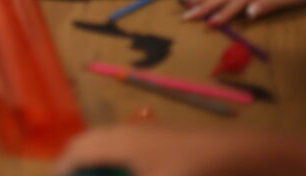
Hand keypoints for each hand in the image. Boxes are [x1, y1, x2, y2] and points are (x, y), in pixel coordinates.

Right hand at [53, 125, 234, 175]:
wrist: (242, 157)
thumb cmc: (194, 171)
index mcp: (120, 141)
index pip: (77, 151)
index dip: (63, 170)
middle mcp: (127, 132)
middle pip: (88, 143)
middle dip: (75, 165)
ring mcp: (146, 134)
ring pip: (106, 144)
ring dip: (95, 163)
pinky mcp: (162, 140)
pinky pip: (124, 147)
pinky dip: (114, 162)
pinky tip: (127, 175)